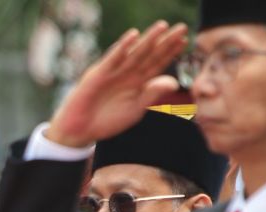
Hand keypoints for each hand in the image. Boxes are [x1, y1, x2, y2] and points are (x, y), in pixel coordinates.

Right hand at [45, 21, 186, 147]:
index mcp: (137, 82)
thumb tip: (175, 82)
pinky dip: (122, 47)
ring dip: (148, 39)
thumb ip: (152, 95)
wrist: (80, 130)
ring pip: (134, 53)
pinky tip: (133, 36)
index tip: (185, 41)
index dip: (170, 52)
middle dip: (165, 41)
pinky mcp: (98, 74)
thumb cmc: (107, 122)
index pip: (157, 63)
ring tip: (162, 26)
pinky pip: (113, 58)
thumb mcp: (135, 110)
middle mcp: (127, 73)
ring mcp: (113, 71)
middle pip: (149, 54)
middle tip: (181, 28)